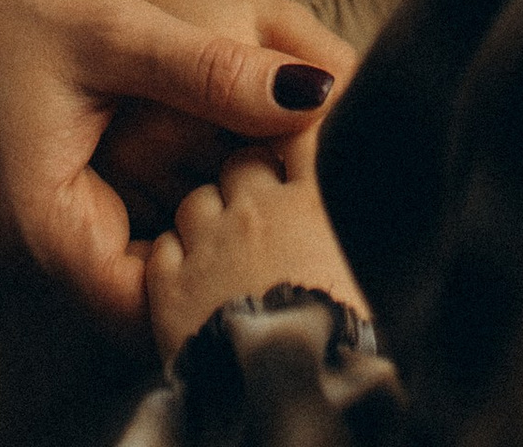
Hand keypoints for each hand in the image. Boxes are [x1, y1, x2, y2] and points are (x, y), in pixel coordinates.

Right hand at [0, 0, 354, 334]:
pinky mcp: (47, 211)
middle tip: (279, 185)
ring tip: (252, 168)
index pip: (149, 308)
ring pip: (137, 267)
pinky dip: (165, 209)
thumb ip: (213, 72)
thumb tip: (314, 97)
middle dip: (215, 248)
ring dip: (193, 227)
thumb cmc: (12, 3)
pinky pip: (118, 239)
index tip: (273, 209)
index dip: (219, 266)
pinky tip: (206, 162)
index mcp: (42, 232)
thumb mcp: (118, 31)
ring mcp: (36, 238)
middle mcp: (32, 258)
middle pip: (147, 297)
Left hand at [147, 151, 369, 365]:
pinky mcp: (171, 288)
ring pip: (197, 202)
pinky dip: (172, 256)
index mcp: (311, 202)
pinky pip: (163, 248)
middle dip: (247, 174)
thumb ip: (339, 201)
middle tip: (261, 209)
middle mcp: (257, 212)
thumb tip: (347, 170)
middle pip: (243, 162)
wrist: (294, 390)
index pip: (301, 135)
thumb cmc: (343, 335)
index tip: (298, 143)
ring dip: (207, 216)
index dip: (296, 132)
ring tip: (224, 249)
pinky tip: (189, 276)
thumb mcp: (359, 255)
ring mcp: (210, 247)